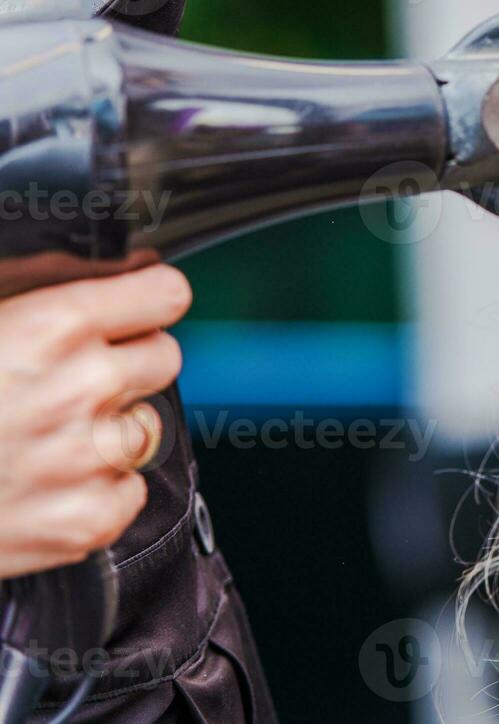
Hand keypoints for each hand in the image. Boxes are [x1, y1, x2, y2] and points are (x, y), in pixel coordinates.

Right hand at [0, 265, 189, 578]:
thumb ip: (33, 298)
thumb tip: (101, 278)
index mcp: (52, 326)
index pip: (165, 294)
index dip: (148, 302)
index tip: (137, 310)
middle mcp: (83, 388)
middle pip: (164, 358)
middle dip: (127, 365)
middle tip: (74, 381)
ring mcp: (89, 458)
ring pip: (149, 427)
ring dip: (110, 430)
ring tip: (47, 438)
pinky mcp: (88, 520)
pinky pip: (129, 492)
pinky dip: (97, 492)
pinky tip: (45, 485)